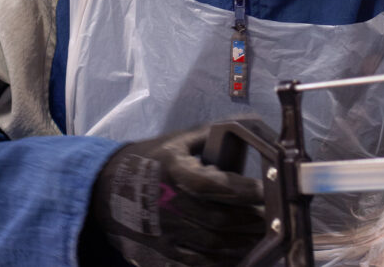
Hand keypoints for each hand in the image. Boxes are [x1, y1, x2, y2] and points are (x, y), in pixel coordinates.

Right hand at [89, 125, 264, 265]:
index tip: (267, 189)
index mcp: (174, 171)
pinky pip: (198, 265)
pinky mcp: (162, 254)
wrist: (109, 188)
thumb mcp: (181, 140)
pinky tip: (240, 254)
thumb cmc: (154, 160)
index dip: (244, 190)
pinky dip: (223, 262)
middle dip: (252, 222)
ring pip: (212, 247)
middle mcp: (169, 205)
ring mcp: (164, 234)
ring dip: (243, 244)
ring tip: (264, 237)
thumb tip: (253, 129)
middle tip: (275, 218)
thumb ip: (215, 135)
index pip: (214, 185)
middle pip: (219, 221)